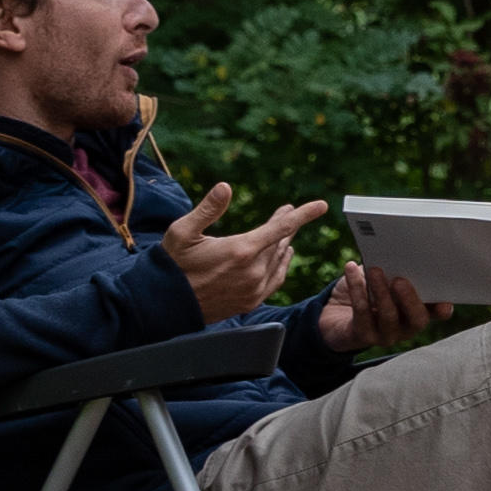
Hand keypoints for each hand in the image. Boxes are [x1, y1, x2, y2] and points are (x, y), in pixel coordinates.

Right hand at [163, 180, 324, 320]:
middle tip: (289, 210)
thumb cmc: (173, 264)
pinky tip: (284, 256)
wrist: (167, 303)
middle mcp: (253, 271)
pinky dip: (282, 265)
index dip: (303, 215)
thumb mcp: (183, 231)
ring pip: (278, 260)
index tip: (323, 205)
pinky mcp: (251, 301)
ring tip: (286, 231)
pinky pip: (276, 279)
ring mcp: (254, 289)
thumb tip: (226, 187)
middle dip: (286, 224)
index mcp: (241, 250)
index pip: (281, 228)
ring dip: (284, 243)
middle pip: (280, 242)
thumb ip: (208, 209)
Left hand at [316, 259, 438, 350]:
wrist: (336, 312)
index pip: (437, 312)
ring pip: (388, 316)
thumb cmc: (367, 289)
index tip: (445, 301)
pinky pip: (362, 312)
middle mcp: (406, 327)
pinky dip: (357, 289)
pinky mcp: (363, 336)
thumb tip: (401, 251)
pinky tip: (351, 270)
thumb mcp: (385, 277)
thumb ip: (397, 270)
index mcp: (418, 311)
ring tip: (374, 270)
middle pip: (417, 319)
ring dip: (381, 291)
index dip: (443, 308)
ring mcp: (386, 335)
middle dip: (410, 299)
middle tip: (400, 280)